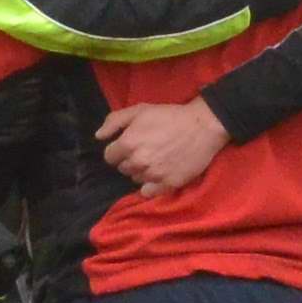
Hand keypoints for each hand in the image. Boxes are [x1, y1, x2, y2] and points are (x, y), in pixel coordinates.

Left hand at [102, 101, 221, 192]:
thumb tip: (98, 137)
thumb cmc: (169, 116)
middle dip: (130, 160)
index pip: (110, 157)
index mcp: (128, 144)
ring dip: (142, 171)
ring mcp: (153, 175)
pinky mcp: (168, 185)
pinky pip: (148, 192)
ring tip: (156, 159)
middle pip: (123, 168)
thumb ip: (114, 121)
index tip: (130, 144)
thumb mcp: (139, 110)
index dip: (118, 150)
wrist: (203, 126)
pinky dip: (151, 185)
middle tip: (146, 149)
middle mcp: (138, 162)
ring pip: (136, 179)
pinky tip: (159, 173)